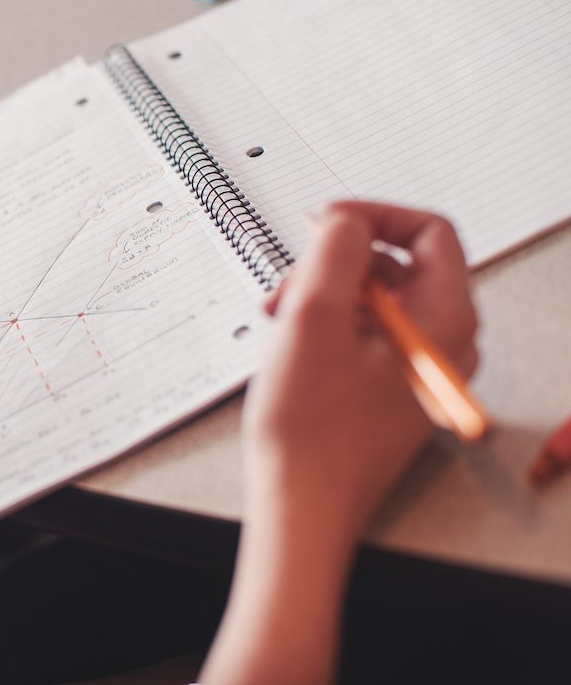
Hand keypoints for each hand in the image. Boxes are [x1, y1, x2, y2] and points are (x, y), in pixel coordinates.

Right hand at [201, 202, 478, 684]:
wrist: (301, 508)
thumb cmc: (312, 432)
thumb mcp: (314, 317)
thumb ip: (335, 251)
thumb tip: (345, 221)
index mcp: (444, 323)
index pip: (431, 233)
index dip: (373, 216)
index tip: (325, 223)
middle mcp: (442, 346)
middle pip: (399, 266)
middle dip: (336, 263)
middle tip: (289, 284)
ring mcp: (416, 372)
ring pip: (376, 301)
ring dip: (324, 295)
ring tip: (280, 319)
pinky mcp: (389, 392)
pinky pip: (366, 336)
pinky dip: (327, 327)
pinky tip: (290, 347)